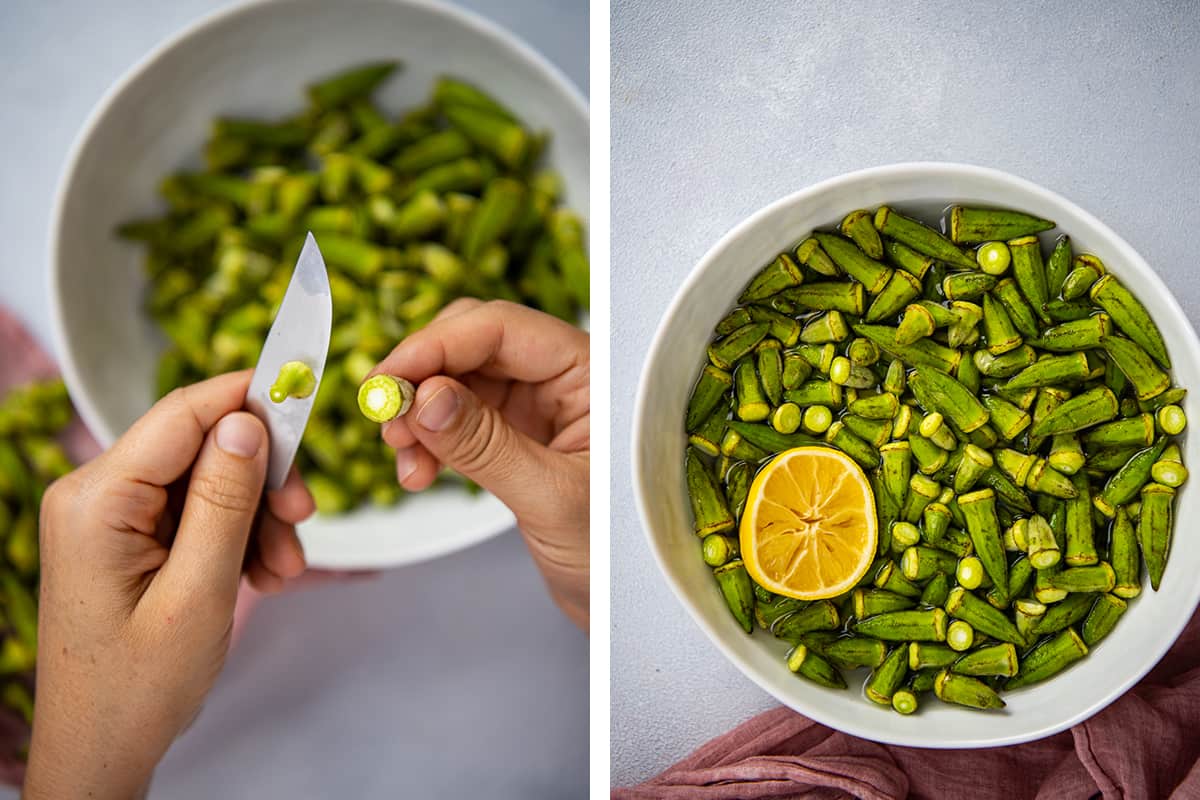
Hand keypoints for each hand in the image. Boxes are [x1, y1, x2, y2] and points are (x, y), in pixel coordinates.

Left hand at [25, 372, 313, 798]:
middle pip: (203, 446)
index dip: (251, 397)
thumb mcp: (198, 591)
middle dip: (263, 480)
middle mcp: (97, 494)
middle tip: (304, 519)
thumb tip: (248, 420)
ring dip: (258, 517)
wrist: (101, 747)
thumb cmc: (139, 685)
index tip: (309, 390)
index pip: (185, 413)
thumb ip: (225, 500)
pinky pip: (199, 512)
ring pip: (210, 480)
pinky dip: (239, 536)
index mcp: (98, 499)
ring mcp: (111, 516)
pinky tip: (262, 574)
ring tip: (283, 570)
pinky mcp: (128, 537)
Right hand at [374, 299, 589, 630]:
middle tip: (386, 415)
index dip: (438, 345)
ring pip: (458, 380)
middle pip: (473, 344)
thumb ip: (485, 445)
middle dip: (423, 375)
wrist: (620, 605)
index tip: (391, 378)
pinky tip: (417, 469)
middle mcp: (562, 378)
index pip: (503, 329)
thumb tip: (425, 398)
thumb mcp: (549, 497)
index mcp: (590, 374)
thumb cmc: (613, 554)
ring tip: (403, 454)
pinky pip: (458, 417)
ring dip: (419, 411)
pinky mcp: (515, 435)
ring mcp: (536, 406)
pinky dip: (429, 438)